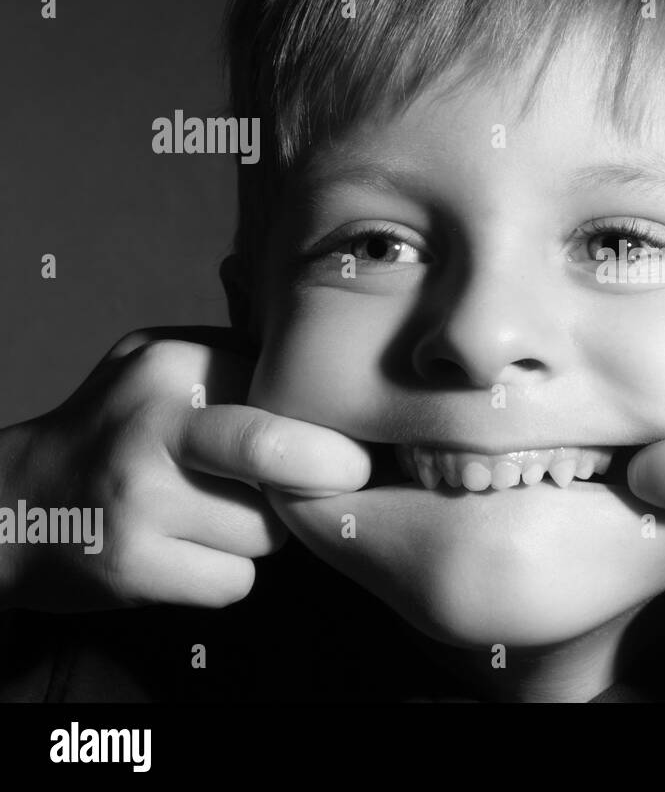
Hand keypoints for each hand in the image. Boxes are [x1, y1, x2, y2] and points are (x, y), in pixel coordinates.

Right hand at [0, 327, 369, 610]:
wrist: (10, 504)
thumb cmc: (116, 429)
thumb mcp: (160, 361)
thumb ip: (238, 360)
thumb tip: (337, 382)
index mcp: (172, 366)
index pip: (287, 391)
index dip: (333, 420)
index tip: (355, 434)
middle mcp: (151, 428)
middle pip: (279, 452)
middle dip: (337, 468)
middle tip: (352, 474)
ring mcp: (139, 501)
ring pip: (269, 530)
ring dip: (266, 532)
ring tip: (224, 515)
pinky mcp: (133, 567)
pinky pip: (235, 580)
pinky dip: (228, 575)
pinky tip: (194, 553)